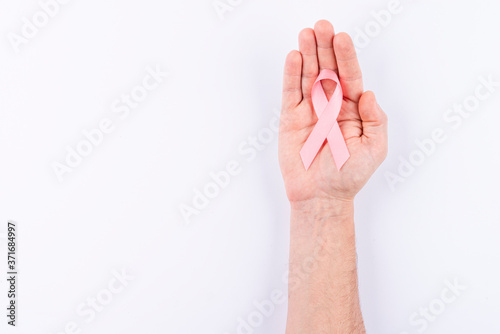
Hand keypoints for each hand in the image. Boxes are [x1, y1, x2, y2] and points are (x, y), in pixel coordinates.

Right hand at [279, 20, 387, 206]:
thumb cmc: (349, 175)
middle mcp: (332, 104)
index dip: (346, 57)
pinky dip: (291, 74)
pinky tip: (294, 57)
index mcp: (353, 109)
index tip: (341, 38)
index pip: (350, 76)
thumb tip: (369, 94)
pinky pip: (291, 92)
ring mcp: (310, 109)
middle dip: (325, 47)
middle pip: (328, 69)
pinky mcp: (291, 117)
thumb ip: (375, 120)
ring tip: (306, 34)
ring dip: (308, 54)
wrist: (321, 195)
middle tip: (321, 26)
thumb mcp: (374, 149)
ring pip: (309, 75)